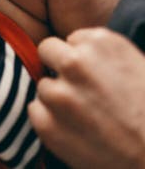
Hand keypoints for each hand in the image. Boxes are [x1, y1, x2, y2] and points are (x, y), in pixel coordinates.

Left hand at [28, 28, 144, 168]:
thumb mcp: (136, 65)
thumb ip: (101, 54)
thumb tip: (74, 47)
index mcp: (100, 43)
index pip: (70, 40)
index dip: (81, 57)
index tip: (94, 75)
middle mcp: (75, 63)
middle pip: (47, 51)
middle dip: (59, 67)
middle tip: (79, 90)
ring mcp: (58, 94)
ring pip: (43, 85)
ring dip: (57, 97)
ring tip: (86, 115)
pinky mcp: (47, 124)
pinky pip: (35, 111)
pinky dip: (49, 120)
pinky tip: (75, 130)